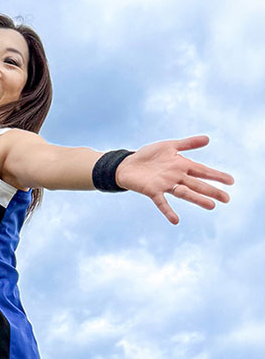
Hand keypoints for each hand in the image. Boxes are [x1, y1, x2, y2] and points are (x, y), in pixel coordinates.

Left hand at [116, 135, 233, 223]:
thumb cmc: (148, 155)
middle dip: (212, 190)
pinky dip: (168, 211)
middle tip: (226, 199)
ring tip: (211, 205)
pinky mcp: (152, 190)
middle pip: (197, 184)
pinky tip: (175, 220)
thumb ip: (187, 144)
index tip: (231, 181)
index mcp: (182, 166)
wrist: (126, 164)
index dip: (216, 175)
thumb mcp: (169, 146)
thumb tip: (208, 139)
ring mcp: (165, 185)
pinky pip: (161, 202)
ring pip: (184, 193)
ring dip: (197, 199)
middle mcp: (176, 177)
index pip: (203, 171)